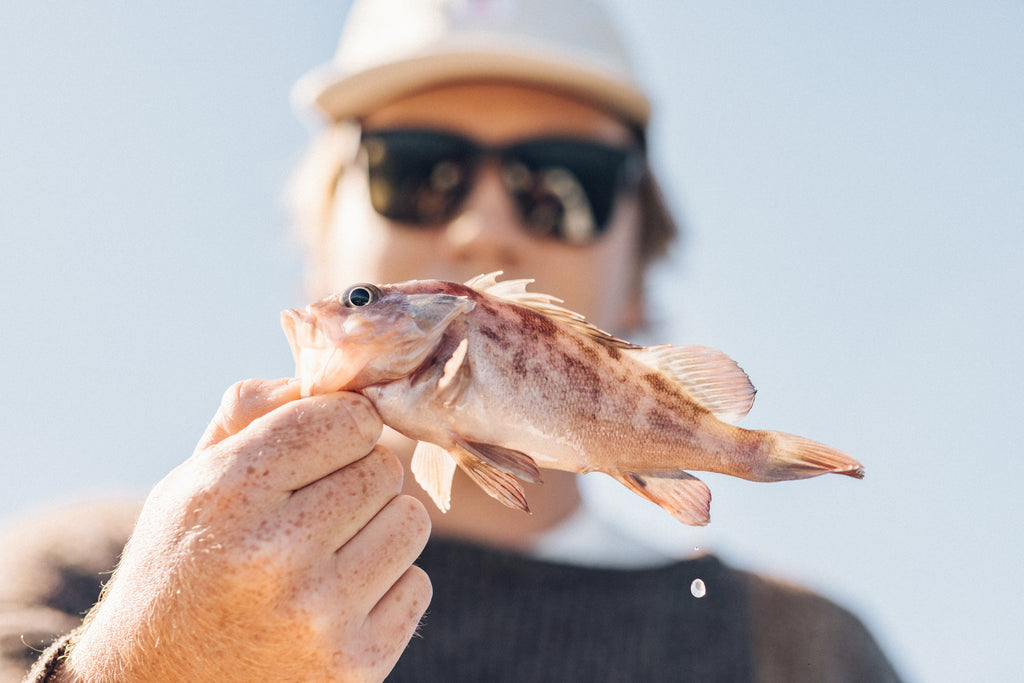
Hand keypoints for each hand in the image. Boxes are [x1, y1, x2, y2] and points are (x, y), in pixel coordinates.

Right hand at [64, 379, 431, 681]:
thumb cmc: (182, 568)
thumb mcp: (190, 482)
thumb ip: (251, 415)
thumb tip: (325, 376)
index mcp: (230, 493)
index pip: (348, 418)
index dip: (342, 427)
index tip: (325, 446)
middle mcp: (276, 553)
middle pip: (385, 468)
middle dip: (358, 479)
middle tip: (317, 510)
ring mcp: (320, 614)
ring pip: (412, 522)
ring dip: (380, 530)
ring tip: (329, 555)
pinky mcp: (356, 663)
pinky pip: (418, 584)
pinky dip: (387, 587)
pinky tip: (337, 602)